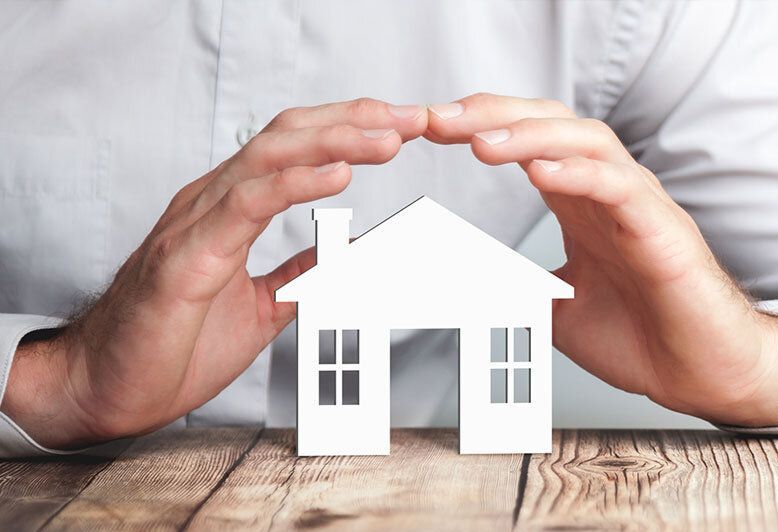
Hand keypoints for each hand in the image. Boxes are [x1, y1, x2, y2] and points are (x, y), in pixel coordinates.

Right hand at [2, 99, 427, 447]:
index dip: (348, 130)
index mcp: (229, 210)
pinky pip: (245, 206)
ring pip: (268, 158)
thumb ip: (301, 272)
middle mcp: (212, 203)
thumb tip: (349, 252)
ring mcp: (195, 224)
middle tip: (409, 119)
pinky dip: (295, 185)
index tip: (400, 127)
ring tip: (387, 139)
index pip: (293, 148)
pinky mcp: (186, 258)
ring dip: (334, 142)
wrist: (112, 387)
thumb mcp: (261, 305)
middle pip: (287, 136)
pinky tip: (338, 176)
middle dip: (353, 121)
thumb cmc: (175, 342)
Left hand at [427, 93, 777, 426]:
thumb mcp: (554, 307)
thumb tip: (468, 285)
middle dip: (492, 115)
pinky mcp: (661, 230)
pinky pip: (619, 187)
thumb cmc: (638, 334)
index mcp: (577, 202)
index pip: (527, 142)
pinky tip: (541, 172)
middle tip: (437, 120)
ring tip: (481, 142)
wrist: (696, 372)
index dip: (479, 128)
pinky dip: (580, 174)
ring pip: (587, 141)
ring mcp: (635, 205)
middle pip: (550, 123)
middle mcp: (604, 192)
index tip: (431, 128)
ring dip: (529, 135)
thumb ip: (516, 287)